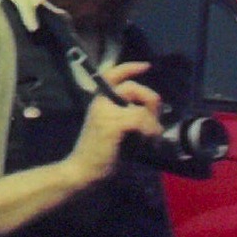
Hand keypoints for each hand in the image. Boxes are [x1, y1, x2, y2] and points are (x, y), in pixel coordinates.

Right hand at [65, 61, 162, 185]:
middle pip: (134, 88)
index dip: (130, 68)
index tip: (146, 65)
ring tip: (146, 141)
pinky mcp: (112, 124)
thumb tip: (152, 110)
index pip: (112, 75)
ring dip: (152, 126)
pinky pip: (141, 120)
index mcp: (100, 102)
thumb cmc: (102, 154)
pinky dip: (149, 133)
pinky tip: (147, 144)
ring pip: (141, 108)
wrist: (84, 170)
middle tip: (152, 125)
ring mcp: (105, 112)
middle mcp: (100, 102)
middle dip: (151, 104)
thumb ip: (130, 115)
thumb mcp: (118, 130)